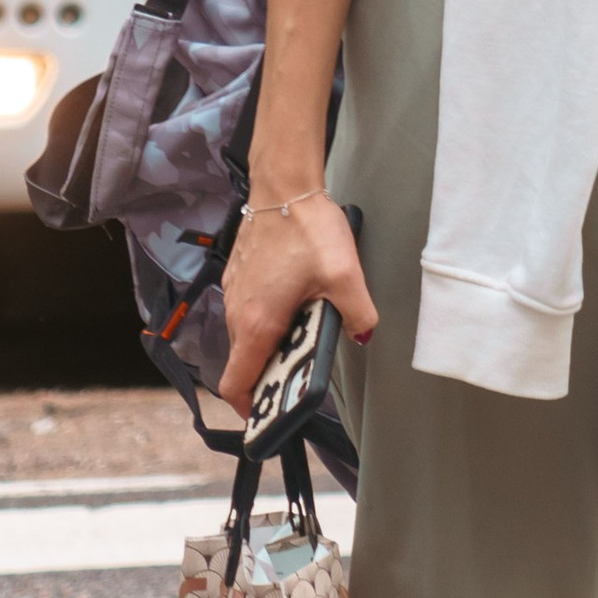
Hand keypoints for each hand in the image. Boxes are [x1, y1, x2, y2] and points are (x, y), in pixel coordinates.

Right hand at [219, 186, 377, 419]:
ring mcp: (234, 294)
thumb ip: (358, 312)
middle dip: (267, 374)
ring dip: (269, 344)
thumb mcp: (344, 274)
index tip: (268, 412)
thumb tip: (363, 335)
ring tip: (303, 335)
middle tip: (299, 373)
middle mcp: (237, 313)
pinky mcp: (238, 277)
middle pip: (243, 362)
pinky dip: (265, 319)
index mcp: (257, 323)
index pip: (234, 384)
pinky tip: (295, 302)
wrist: (283, 185)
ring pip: (245, 336)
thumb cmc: (307, 229)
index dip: (248, 406)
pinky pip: (247, 311)